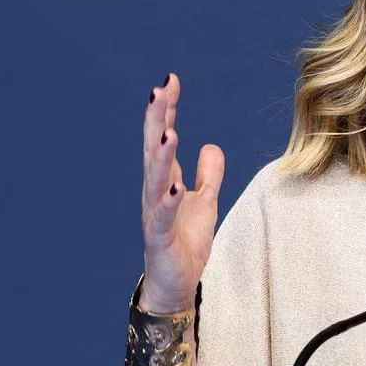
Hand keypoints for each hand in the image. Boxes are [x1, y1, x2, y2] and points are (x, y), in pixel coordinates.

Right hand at [140, 74, 225, 312]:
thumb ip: (208, 174)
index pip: (163, 137)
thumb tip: (211, 144)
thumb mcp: (205, 202)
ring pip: (156, 179)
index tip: (171, 80)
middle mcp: (154, 191)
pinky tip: (175, 186)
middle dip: (157, 120)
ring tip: (170, 132)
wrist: (174, 285)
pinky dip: (168, 201)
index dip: (167, 110)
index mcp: (164, 179)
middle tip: (159, 91)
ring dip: (162, 155)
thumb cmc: (184, 243)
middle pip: (154, 149)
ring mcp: (155, 213)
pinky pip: (162, 217)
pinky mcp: (159, 237)